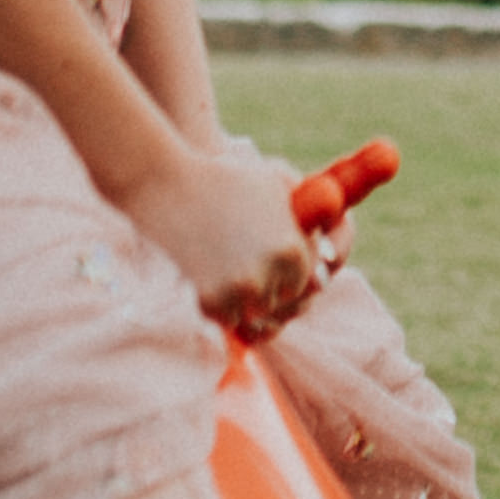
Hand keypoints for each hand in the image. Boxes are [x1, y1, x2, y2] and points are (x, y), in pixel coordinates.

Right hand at [125, 146, 328, 339]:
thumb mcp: (276, 186)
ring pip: (253, 317)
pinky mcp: (209, 303)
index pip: (307, 282)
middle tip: (252, 279)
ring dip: (246, 305)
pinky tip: (212, 285)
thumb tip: (329, 244)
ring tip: (232, 281)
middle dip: (270, 293)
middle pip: (282, 304)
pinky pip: (225, 320)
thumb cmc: (226, 178)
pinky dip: (221, 309)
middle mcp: (270, 275)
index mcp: (293, 250)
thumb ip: (309, 212)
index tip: (277, 270)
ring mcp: (239, 292)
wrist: (169, 187)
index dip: (291, 276)